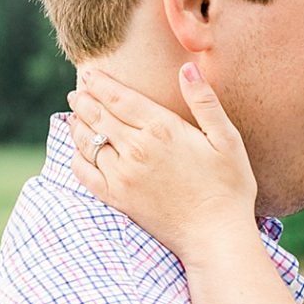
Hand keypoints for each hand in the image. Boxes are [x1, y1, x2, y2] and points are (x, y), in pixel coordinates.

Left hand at [68, 65, 259, 265]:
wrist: (216, 236)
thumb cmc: (229, 187)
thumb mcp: (227, 139)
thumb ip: (205, 101)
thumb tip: (187, 67)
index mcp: (162, 129)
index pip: (119, 98)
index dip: (101, 83)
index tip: (90, 74)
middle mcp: (136, 149)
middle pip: (98, 116)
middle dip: (84, 101)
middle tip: (77, 93)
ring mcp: (123, 176)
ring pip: (88, 142)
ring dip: (78, 125)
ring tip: (74, 116)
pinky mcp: (117, 199)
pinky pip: (85, 173)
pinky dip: (77, 158)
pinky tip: (79, 151)